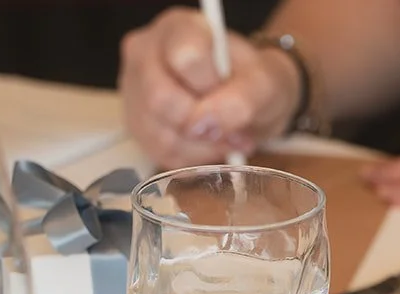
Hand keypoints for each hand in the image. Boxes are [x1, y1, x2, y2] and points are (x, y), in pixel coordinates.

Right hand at [118, 8, 300, 168]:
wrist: (251, 100)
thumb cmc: (254, 82)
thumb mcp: (265, 83)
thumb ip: (241, 98)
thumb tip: (204, 123)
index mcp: (178, 28)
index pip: (185, 59)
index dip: (212, 88)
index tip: (231, 94)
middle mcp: (145, 54)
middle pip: (161, 100)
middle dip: (205, 125)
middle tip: (234, 130)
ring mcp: (134, 91)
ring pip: (159, 133)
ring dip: (203, 147)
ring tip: (226, 137)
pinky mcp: (137, 126)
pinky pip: (159, 154)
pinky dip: (193, 158)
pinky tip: (209, 146)